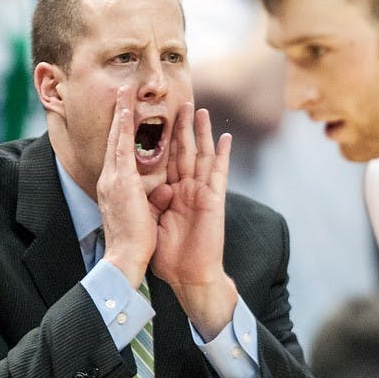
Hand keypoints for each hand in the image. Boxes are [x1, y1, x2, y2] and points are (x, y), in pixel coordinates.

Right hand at [97, 85, 157, 286]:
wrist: (124, 258)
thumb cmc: (134, 242)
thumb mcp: (142, 215)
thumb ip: (150, 199)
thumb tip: (163, 191)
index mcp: (115, 188)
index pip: (120, 154)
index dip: (122, 132)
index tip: (126, 114)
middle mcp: (110, 179)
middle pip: (115, 140)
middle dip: (119, 115)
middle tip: (123, 92)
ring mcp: (112, 178)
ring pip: (117, 138)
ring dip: (121, 113)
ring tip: (125, 91)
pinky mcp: (120, 181)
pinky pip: (123, 147)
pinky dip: (124, 126)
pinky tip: (126, 108)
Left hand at [149, 103, 234, 337]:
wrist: (187, 275)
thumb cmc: (168, 255)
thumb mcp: (152, 222)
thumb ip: (154, 202)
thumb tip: (157, 187)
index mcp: (169, 193)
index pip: (163, 159)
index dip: (160, 139)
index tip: (154, 118)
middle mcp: (185, 189)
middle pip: (183, 150)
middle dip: (181, 126)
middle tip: (180, 102)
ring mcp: (200, 193)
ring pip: (201, 155)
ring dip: (202, 132)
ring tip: (201, 110)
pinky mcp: (213, 200)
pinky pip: (219, 173)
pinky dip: (223, 154)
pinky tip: (226, 138)